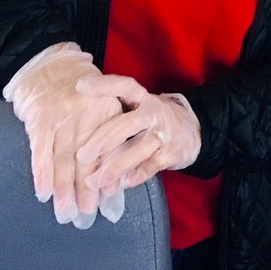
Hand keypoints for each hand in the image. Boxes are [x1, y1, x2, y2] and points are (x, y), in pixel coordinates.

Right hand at [2, 43, 124, 226]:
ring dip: (63, 188)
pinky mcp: (41, 120)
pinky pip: (40, 151)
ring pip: (63, 158)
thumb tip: (116, 181)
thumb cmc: (83, 96)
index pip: (110, 148)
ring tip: (65, 212)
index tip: (108, 199)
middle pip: (87, 157)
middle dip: (85, 188)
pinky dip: (41, 173)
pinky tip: (44, 193)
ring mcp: (62, 117)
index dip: (108, 174)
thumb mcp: (106, 108)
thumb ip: (113, 140)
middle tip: (86, 214)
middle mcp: (87, 113)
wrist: (51, 69)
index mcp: (109, 110)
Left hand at [75, 74, 200, 192]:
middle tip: (81, 155)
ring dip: (116, 166)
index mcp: (143, 98)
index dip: (104, 85)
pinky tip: (123, 183)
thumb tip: (76, 125)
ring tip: (94, 181)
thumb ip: (113, 114)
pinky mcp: (172, 153)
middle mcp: (154, 113)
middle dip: (104, 140)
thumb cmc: (153, 121)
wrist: (194, 130)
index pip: (125, 86)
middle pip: (128, 124)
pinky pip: (151, 166)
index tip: (80, 86)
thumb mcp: (138, 108)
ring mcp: (164, 133)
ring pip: (138, 149)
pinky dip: (136, 175)